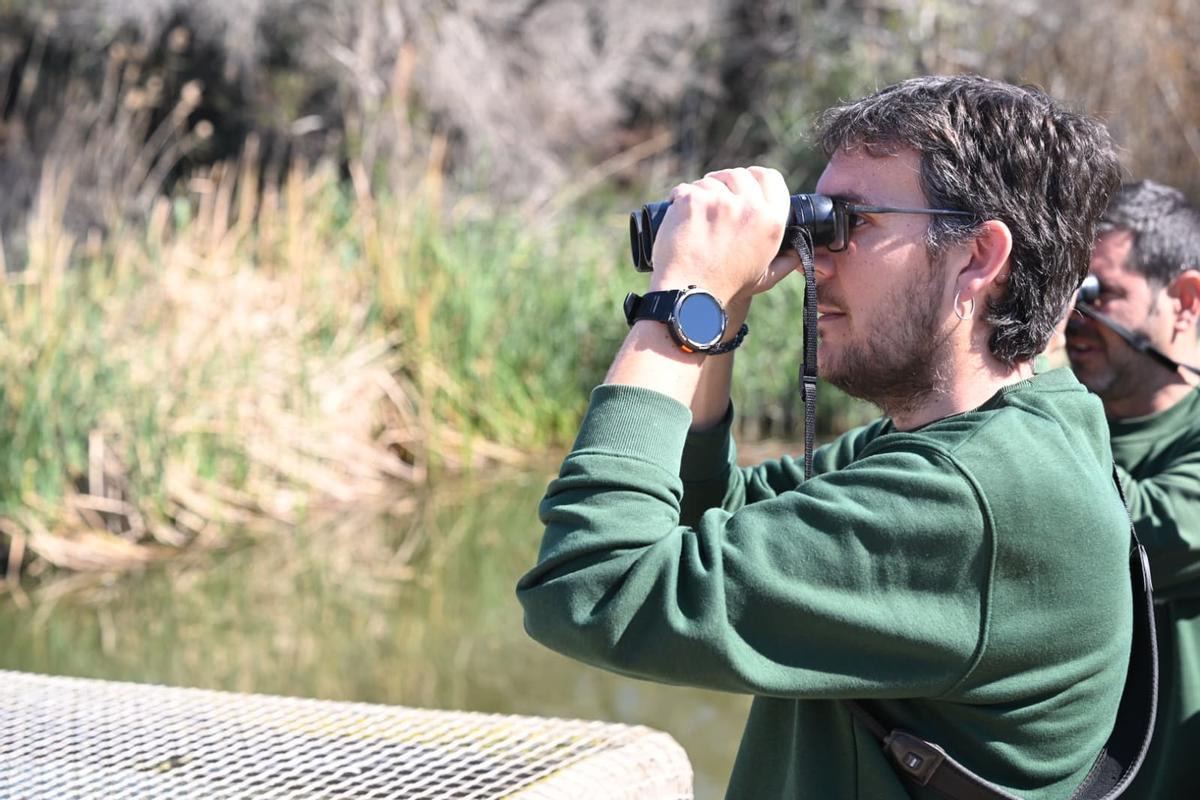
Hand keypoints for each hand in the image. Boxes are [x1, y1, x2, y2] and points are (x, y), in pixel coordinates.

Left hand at [649, 166, 798, 303]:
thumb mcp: (765, 278)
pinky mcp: (692, 200)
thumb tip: (797, 253)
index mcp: (771, 221)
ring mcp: (719, 201)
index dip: (755, 178)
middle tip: (714, 200)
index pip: (770, 177)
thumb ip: (786, 262)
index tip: (742, 187)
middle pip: (738, 174)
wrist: (689, 295)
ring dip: (702, 192)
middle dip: (725, 183)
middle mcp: (749, 207)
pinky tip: (679, 216)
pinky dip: (679, 200)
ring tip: (696, 215)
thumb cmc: (726, 289)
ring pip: (710, 181)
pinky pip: (685, 188)